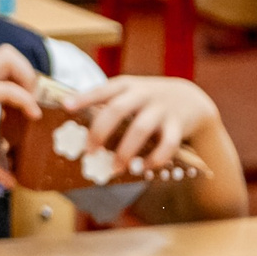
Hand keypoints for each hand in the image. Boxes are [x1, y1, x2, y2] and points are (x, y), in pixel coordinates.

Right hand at [0, 45, 38, 188]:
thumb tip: (10, 181)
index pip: (4, 65)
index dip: (23, 76)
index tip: (32, 102)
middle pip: (6, 52)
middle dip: (26, 70)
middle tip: (33, 96)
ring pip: (6, 56)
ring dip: (26, 75)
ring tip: (32, 99)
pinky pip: (6, 89)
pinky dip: (25, 99)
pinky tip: (33, 114)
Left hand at [73, 74, 220, 175]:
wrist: (190, 98)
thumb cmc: (147, 101)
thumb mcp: (129, 94)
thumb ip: (107, 106)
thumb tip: (73, 132)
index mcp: (126, 86)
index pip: (102, 90)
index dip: (84, 98)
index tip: (66, 107)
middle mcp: (143, 95)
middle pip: (117, 110)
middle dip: (100, 132)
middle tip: (89, 152)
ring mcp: (161, 109)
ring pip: (140, 129)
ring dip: (124, 152)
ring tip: (113, 169)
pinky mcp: (178, 126)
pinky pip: (167, 145)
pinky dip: (154, 160)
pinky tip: (142, 169)